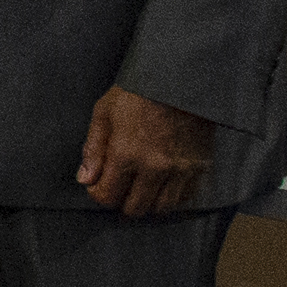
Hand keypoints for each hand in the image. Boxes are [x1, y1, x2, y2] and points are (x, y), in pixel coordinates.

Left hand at [76, 85, 214, 216]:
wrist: (183, 78)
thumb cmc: (140, 91)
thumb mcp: (104, 112)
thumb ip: (93, 149)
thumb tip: (85, 179)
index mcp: (126, 154)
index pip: (107, 196)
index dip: (98, 194)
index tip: (98, 185)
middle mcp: (155, 167)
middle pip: (135, 208)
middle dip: (122, 202)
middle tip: (120, 189)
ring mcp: (181, 169)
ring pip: (163, 208)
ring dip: (149, 203)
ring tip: (141, 190)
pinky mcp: (201, 165)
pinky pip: (187, 196)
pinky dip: (174, 196)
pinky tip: (164, 185)